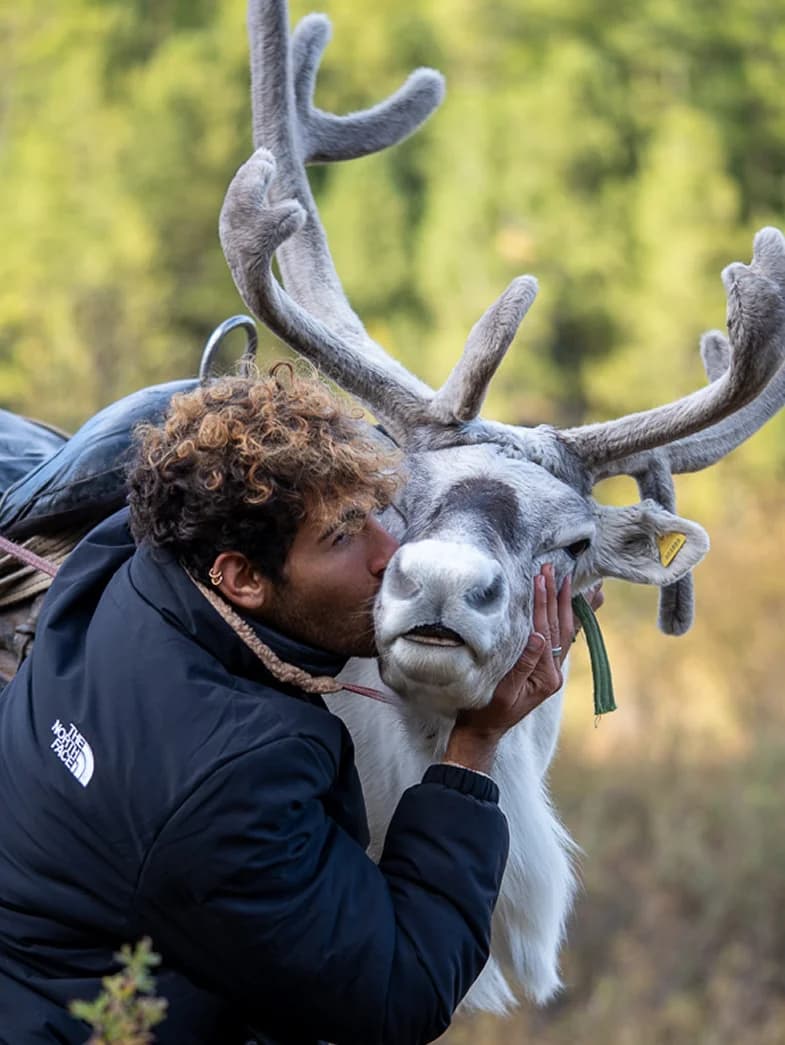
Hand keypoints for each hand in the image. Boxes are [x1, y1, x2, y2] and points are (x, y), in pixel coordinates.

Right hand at [443, 566, 589, 773]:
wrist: (482, 731)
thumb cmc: (486, 713)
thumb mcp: (504, 691)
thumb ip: (523, 665)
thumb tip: (538, 636)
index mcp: (547, 677)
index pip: (546, 632)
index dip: (543, 604)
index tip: (541, 579)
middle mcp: (553, 672)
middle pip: (558, 627)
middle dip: (555, 596)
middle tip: (553, 569)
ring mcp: (549, 670)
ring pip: (561, 630)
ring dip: (561, 602)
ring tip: (565, 578)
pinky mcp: (542, 667)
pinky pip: (556, 637)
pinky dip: (561, 616)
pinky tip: (565, 602)